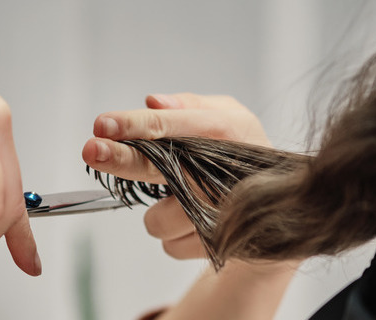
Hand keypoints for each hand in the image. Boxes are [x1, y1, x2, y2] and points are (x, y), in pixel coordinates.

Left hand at [82, 93, 269, 258]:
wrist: (282, 213)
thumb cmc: (241, 153)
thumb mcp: (225, 117)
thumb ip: (189, 106)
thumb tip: (152, 102)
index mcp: (227, 130)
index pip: (171, 123)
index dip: (134, 124)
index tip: (102, 124)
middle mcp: (225, 172)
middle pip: (160, 166)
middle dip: (122, 159)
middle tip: (92, 150)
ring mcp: (224, 213)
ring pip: (158, 220)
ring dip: (159, 214)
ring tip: (184, 204)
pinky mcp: (220, 246)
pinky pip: (171, 246)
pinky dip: (175, 236)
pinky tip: (195, 224)